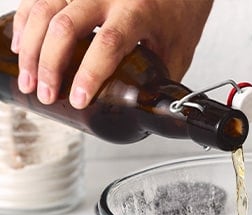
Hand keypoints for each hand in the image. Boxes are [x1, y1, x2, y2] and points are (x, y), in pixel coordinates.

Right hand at [11, 0, 212, 108]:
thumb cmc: (179, 16)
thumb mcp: (177, 54)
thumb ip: (158, 82)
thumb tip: (143, 115)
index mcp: (138, 13)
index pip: (108, 44)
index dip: (89, 74)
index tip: (78, 100)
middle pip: (67, 26)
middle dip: (49, 64)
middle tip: (45, 94)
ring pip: (45, 8)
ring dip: (30, 46)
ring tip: (28, 80)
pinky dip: (26, 21)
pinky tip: (21, 45)